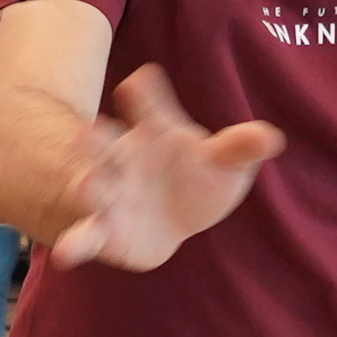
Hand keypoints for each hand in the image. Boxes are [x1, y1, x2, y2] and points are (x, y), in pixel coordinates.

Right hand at [49, 65, 278, 271]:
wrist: (172, 219)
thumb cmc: (197, 178)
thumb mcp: (223, 163)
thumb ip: (239, 149)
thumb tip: (271, 137)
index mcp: (153, 132)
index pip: (147, 107)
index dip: (145, 94)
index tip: (142, 81)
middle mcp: (121, 158)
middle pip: (105, 143)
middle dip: (95, 138)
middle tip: (88, 130)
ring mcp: (108, 194)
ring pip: (90, 187)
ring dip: (85, 186)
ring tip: (84, 187)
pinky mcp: (102, 232)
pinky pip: (84, 237)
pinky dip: (73, 244)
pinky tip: (65, 255)